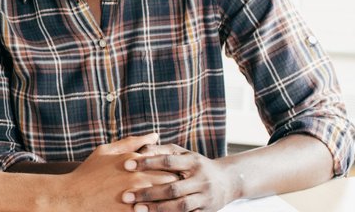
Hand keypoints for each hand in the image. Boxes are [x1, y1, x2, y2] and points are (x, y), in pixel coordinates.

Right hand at [57, 134, 179, 211]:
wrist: (72, 198)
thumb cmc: (88, 173)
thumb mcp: (106, 151)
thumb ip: (132, 142)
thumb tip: (155, 135)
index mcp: (134, 161)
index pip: (168, 161)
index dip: (175, 166)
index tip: (177, 170)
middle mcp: (138, 178)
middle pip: (173, 181)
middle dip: (177, 183)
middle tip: (180, 186)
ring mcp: (137, 198)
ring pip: (168, 199)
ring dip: (172, 199)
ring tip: (173, 200)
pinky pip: (156, 211)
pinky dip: (160, 210)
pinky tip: (160, 209)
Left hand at [122, 145, 241, 211]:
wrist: (228, 181)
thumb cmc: (196, 165)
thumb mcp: (183, 153)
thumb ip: (161, 150)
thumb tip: (139, 149)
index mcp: (193, 162)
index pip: (168, 161)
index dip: (147, 163)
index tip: (126, 165)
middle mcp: (201, 180)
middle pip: (172, 188)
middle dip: (148, 193)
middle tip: (126, 196)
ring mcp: (204, 197)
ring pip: (180, 206)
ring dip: (157, 209)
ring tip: (137, 209)